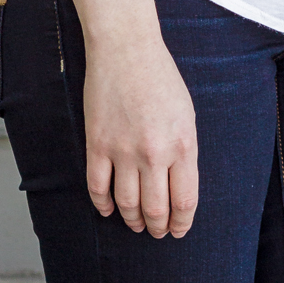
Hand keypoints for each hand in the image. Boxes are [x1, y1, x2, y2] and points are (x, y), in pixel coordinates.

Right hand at [82, 35, 198, 238]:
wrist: (127, 51)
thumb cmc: (161, 79)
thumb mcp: (186, 114)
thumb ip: (183, 150)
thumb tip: (178, 184)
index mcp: (183, 144)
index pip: (185, 199)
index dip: (182, 221)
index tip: (179, 230)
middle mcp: (154, 153)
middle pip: (156, 208)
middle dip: (158, 227)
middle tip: (158, 232)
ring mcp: (123, 151)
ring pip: (127, 204)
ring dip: (132, 220)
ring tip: (136, 224)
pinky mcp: (97, 145)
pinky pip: (98, 188)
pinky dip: (104, 205)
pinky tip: (109, 209)